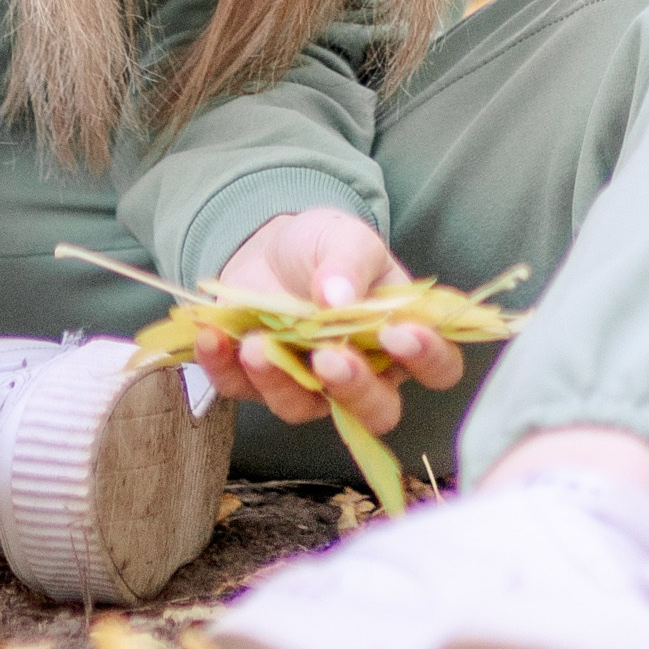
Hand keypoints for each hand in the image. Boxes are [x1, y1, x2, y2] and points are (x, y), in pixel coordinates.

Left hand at [192, 208, 462, 439]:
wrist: (269, 245)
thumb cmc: (324, 246)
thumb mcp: (344, 237)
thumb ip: (349, 263)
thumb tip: (338, 296)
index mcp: (400, 339)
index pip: (436, 366)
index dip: (426, 359)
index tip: (398, 334)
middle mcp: (362, 375)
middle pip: (376, 411)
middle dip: (354, 389)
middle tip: (329, 357)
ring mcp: (309, 386)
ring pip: (304, 409)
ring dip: (279, 382)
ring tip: (256, 344)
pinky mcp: (258, 383)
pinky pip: (241, 391)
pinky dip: (224, 367)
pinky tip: (212, 336)